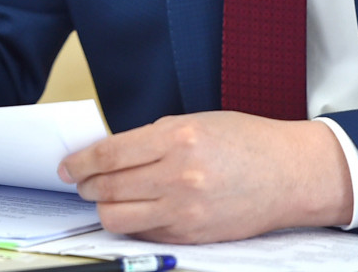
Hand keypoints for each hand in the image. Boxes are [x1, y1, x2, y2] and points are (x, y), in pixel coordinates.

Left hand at [58, 112, 351, 242]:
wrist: (290, 174)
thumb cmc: (246, 141)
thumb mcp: (196, 122)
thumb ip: (152, 137)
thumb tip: (111, 153)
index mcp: (178, 139)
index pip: (109, 154)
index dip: (80, 162)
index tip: (67, 165)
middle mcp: (179, 176)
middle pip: (106, 188)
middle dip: (85, 185)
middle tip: (80, 181)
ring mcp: (185, 210)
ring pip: (117, 217)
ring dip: (103, 208)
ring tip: (103, 198)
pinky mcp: (192, 236)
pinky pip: (144, 233)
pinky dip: (132, 221)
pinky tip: (135, 209)